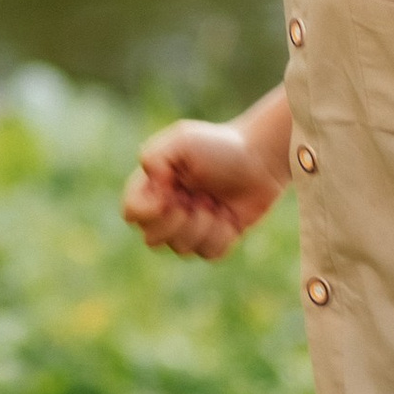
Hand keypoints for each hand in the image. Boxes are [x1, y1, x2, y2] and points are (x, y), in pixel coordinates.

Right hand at [121, 119, 284, 260]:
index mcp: (153, 186)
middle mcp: (167, 209)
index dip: (147, 211)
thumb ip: (154, 158)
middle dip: (177, 222)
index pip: (131, 213)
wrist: (262, 158)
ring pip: (181, 249)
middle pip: (152, 239)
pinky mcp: (216, 239)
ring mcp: (191, 227)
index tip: (170, 194)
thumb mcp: (182, 139)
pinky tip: (228, 216)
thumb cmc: (220, 146)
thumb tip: (154, 190)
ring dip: (202, 225)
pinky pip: (209, 254)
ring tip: (215, 202)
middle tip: (198, 198)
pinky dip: (221, 235)